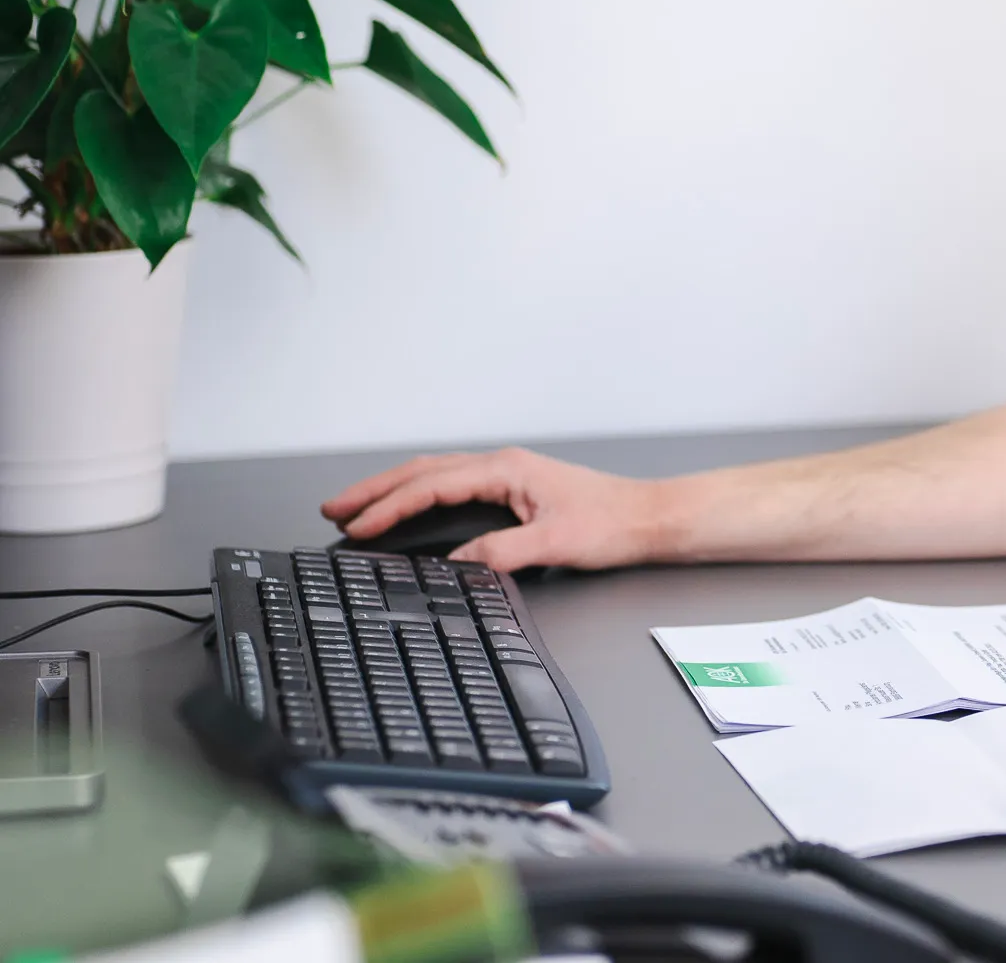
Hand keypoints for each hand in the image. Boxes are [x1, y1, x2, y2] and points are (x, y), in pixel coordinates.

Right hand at [320, 447, 668, 572]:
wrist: (647, 518)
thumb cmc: (612, 523)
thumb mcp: (555, 542)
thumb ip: (503, 552)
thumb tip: (457, 564)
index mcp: (507, 469)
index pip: (433, 485)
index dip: (390, 506)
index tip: (356, 526)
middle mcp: (503, 465)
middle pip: (424, 472)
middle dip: (376, 490)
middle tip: (334, 509)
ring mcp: (507, 475)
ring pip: (435, 475)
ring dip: (394, 489)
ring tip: (356, 506)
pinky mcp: (513, 489)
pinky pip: (452, 485)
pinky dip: (420, 493)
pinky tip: (407, 506)